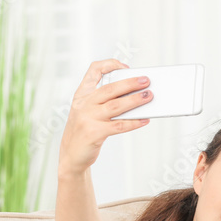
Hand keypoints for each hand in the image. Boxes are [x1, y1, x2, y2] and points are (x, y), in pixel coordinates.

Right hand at [58, 59, 152, 175]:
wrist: (71, 155)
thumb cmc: (84, 131)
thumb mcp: (87, 112)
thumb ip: (104, 102)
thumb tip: (132, 95)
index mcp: (82, 95)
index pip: (93, 71)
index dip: (109, 65)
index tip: (125, 67)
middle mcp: (84, 104)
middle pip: (110, 88)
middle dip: (130, 83)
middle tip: (146, 81)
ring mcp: (88, 119)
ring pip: (116, 106)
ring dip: (135, 100)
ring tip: (149, 96)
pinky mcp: (94, 133)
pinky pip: (119, 126)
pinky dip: (134, 122)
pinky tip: (144, 120)